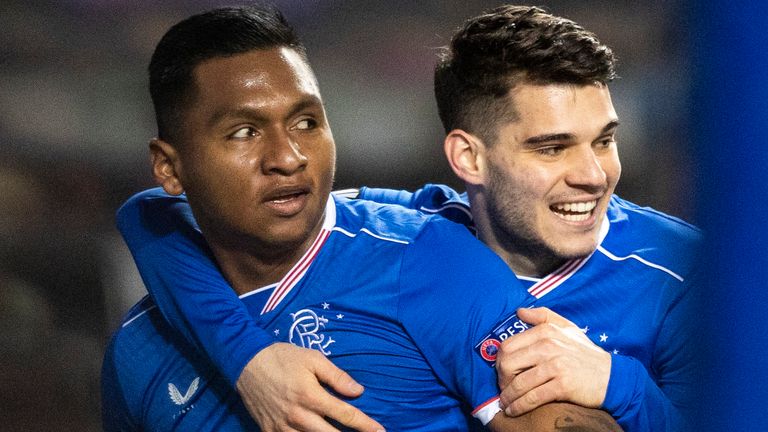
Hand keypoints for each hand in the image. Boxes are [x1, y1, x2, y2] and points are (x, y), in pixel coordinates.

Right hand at [236, 342, 384, 431]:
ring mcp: (283, 426)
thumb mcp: (312, 359)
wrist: (245, 362)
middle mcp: (298, 416)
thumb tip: (358, 391)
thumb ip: (336, 376)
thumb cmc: (282, 357)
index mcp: (311, 396)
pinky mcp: (269, 431)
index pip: (346, 415)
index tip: (381, 431)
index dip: (366, 425)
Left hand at [496, 307, 610, 416]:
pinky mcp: (562, 385)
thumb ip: (543, 316)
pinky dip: (519, 406)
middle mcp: (548, 346)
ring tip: (506, 403)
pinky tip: (514, 410)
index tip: (502, 372)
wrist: (612, 376)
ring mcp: (556, 366)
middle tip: (503, 388)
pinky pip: (532, 398)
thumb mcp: (567, 327)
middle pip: (508, 363)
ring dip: (508, 397)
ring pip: (519, 383)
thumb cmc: (586, 353)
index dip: (499, 362)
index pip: (508, 346)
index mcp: (545, 331)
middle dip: (501, 379)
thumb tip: (520, 311)